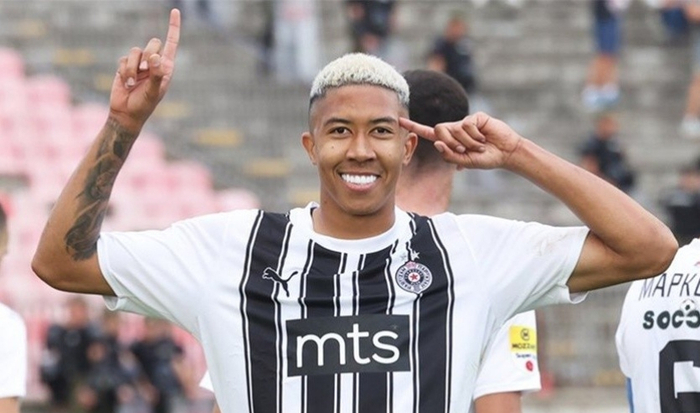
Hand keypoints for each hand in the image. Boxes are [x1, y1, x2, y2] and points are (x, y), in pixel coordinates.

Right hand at [109, 9, 180, 132]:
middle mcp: (154, 63)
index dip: (173, 27)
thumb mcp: (154, 92)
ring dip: (132, 68)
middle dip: (147, 55)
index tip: (175, 11)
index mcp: (166, 67)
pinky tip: (126, 83)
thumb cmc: (144, 105)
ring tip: (133, 82)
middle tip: (145, 71)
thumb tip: (156, 57)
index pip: (171, 43)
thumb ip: (157, 75)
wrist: (126, 113)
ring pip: (135, 50)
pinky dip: (124, 72)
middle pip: (153, 42)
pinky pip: (123, 59)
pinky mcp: (125, 65)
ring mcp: (139, 63)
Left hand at [399, 112, 522, 169]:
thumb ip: (450, 155)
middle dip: (450, 143)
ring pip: (454, 129)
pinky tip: (484, 138)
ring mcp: (465, 122)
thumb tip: (437, 144)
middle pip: (439, 130)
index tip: (398, 120)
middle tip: (464, 150)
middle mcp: (455, 129)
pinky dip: (475, 135)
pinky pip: (467, 124)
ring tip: (479, 146)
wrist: (505, 153)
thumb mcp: (465, 161)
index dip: (413, 126)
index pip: (428, 132)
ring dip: (467, 142)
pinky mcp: (476, 117)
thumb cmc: (486, 159)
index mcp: (449, 140)